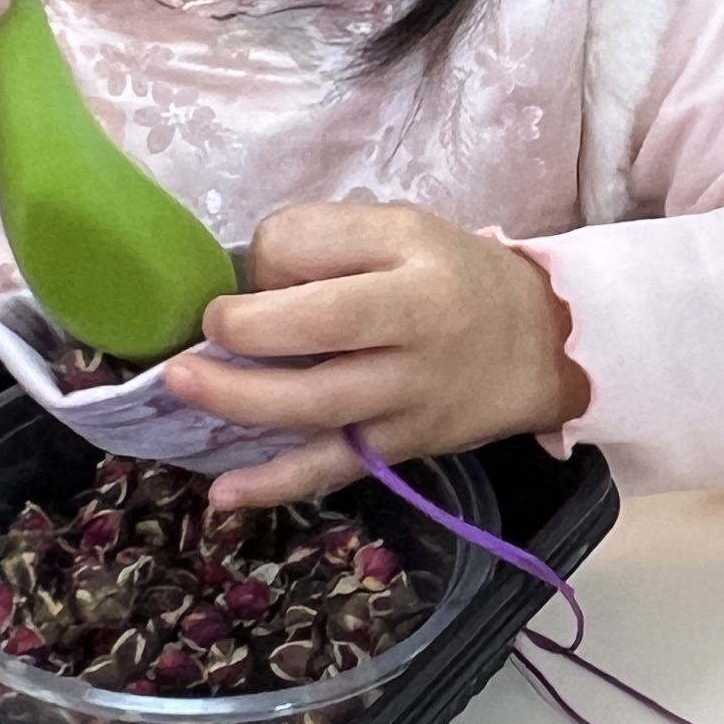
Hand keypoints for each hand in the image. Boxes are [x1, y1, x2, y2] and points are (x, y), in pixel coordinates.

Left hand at [174, 203, 591, 508]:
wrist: (542, 345)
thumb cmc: (455, 277)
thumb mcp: (403, 229)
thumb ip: (326, 242)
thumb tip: (248, 285)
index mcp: (412, 271)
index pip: (321, 258)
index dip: (266, 268)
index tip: (246, 280)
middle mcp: (413, 339)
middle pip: (317, 337)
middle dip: (242, 339)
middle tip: (193, 335)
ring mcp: (406, 403)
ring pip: (315, 409)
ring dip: (239, 403)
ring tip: (181, 390)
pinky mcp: (399, 449)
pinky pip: (331, 470)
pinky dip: (276, 485)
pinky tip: (223, 494)